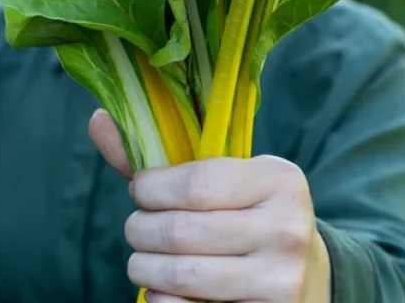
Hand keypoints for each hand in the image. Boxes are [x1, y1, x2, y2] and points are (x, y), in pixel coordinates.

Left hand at [89, 109, 331, 302]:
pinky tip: (162, 290)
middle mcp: (287, 228)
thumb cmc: (250, 217)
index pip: (195, 184)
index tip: (140, 190)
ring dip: (143, 267)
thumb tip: (97, 119)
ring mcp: (281, 279)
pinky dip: (161, 301)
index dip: (151, 188)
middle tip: (138, 228)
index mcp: (279, 180)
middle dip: (140, 230)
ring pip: (180, 274)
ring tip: (143, 259)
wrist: (307, 277)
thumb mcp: (226, 181)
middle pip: (180, 231)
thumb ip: (162, 157)